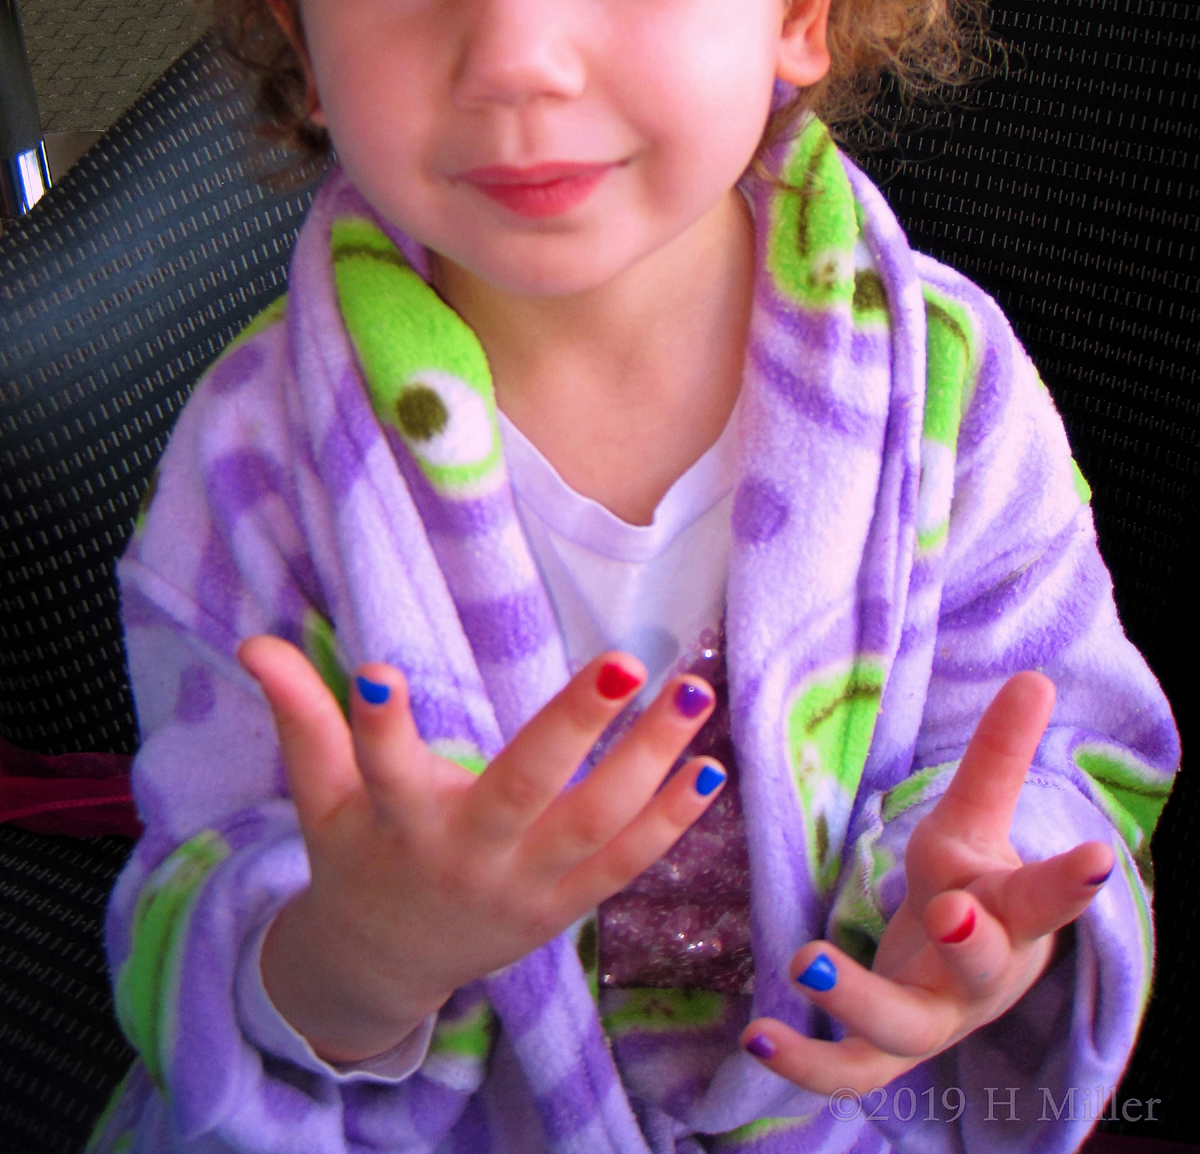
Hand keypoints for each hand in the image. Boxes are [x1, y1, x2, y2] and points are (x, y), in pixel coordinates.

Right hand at [238, 638, 724, 1063]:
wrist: (387, 967)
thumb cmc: (356, 856)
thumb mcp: (320, 795)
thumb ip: (300, 717)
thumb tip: (252, 641)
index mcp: (395, 822)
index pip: (380, 766)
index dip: (375, 724)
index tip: (379, 670)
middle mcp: (465, 855)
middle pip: (523, 790)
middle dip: (575, 727)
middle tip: (625, 661)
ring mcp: (524, 888)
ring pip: (595, 825)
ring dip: (650, 762)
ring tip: (692, 693)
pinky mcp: (565, 909)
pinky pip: (625, 865)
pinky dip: (670, 821)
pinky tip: (707, 767)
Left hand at [740, 672, 1113, 1090]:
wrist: (959, 982)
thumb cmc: (971, 891)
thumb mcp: (973, 823)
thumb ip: (998, 756)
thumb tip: (1036, 676)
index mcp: (1011, 913)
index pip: (1045, 895)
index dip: (1072, 881)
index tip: (1098, 856)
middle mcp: (980, 976)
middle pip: (982, 964)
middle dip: (970, 941)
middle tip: (947, 909)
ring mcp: (933, 1020)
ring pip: (905, 1025)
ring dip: (859, 997)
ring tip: (806, 961)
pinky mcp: (885, 1052)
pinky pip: (850, 1070)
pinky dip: (807, 1062)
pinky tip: (758, 1036)